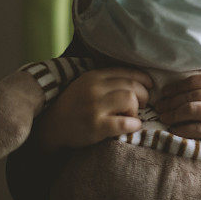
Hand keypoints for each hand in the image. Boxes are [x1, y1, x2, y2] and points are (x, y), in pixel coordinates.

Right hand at [33, 67, 151, 152]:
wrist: (51, 127)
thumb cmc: (73, 106)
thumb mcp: (86, 85)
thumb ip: (106, 80)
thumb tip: (136, 80)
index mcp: (94, 76)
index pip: (126, 72)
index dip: (143, 79)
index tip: (149, 86)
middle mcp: (94, 89)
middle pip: (132, 85)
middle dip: (144, 95)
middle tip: (144, 104)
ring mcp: (94, 107)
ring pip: (130, 99)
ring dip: (136, 109)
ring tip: (132, 116)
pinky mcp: (95, 126)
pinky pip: (124, 122)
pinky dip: (133, 124)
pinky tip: (132, 126)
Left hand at [155, 65, 200, 151]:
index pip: (196, 80)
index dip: (177, 86)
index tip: (164, 92)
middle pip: (191, 95)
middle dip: (171, 101)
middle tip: (159, 107)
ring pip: (193, 111)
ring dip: (174, 114)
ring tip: (164, 117)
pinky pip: (199, 129)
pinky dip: (184, 129)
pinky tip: (175, 130)